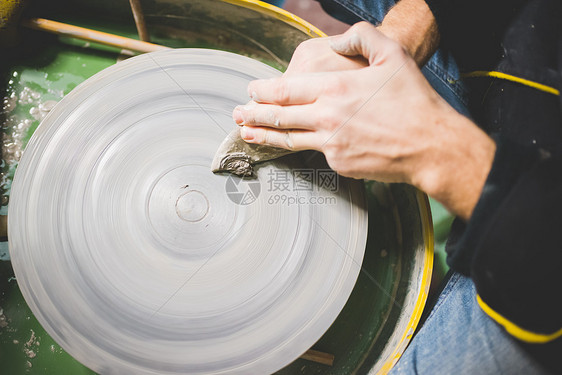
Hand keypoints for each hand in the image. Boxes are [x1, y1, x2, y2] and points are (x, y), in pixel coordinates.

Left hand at [233, 22, 494, 219]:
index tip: (251, 90)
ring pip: (288, 139)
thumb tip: (337, 41)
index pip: (284, 90)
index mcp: (334, 88)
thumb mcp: (393, 55)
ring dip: (263, 136)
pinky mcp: (339, 164)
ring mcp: (330, 144)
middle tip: (236, 114)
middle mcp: (326, 118)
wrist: (430, 145)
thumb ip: (361, 37)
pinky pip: (315, 153)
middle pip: (278, 117)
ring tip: (246, 134)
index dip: (262, 91)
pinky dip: (301, 146)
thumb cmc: (414, 100)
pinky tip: (290, 145)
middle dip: (253, 114)